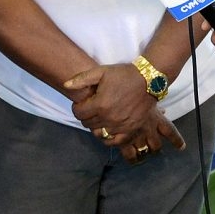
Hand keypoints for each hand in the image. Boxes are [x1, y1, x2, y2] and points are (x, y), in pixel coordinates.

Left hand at [62, 64, 186, 163]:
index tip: (82, 103)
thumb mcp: (101, 71)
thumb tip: (65, 85)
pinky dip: (108, 138)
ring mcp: (120, 126)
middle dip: (86, 116)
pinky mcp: (130, 130)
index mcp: (100, 104)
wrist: (149, 80)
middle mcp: (108, 118)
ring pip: (99, 132)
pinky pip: (115, 142)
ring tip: (100, 117)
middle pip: (87, 124)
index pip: (78, 113)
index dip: (77, 107)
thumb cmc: (124, 75)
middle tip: (91, 108)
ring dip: (96, 126)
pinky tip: (107, 131)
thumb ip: (82, 79)